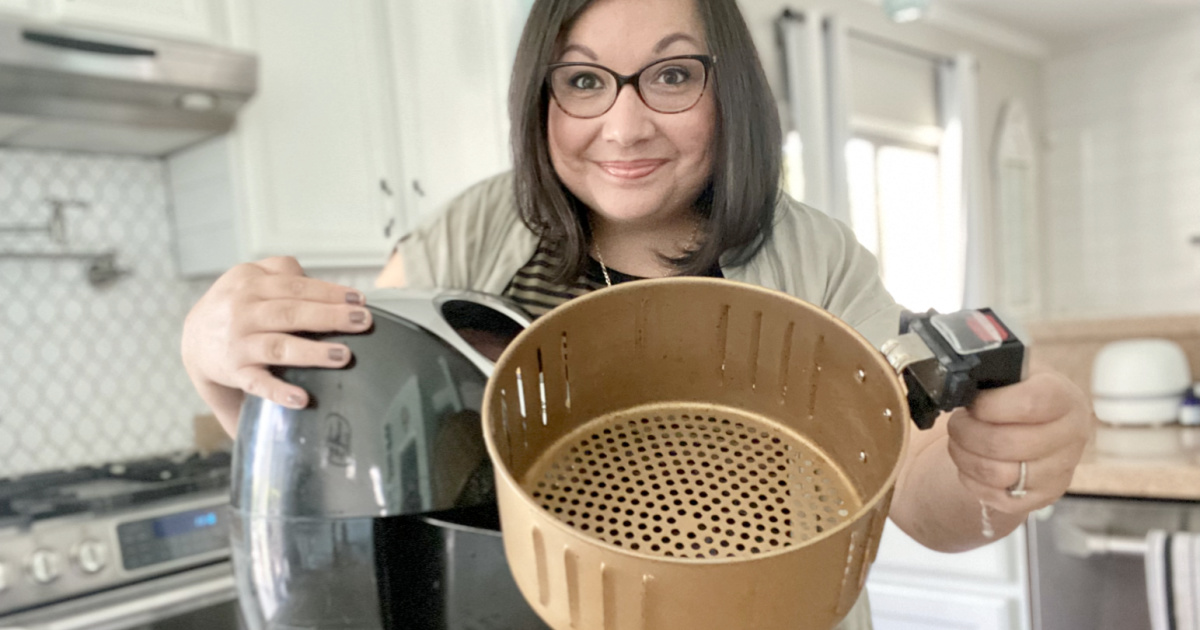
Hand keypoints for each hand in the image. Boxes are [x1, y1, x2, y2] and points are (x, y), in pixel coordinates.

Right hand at [181, 256, 372, 433]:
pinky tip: (301, 398)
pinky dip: (279, 392)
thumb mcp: (250, 277)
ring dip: (311, 352)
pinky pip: (258, 384)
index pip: (295, 286)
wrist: (194, 340)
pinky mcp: (235, 372)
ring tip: (343, 356)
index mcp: (250, 283)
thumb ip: (282, 270)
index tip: (359, 301)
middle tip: (363, 322)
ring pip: (277, 346)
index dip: (329, 293)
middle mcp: (242, 311)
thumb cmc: (237, 305)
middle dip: (329, 316)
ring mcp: (238, 343)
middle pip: (291, 312)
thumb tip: (321, 281)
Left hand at [946, 363, 1092, 512]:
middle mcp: (1072, 436)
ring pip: (998, 473)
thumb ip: (994, 374)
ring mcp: (1061, 471)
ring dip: (964, 456)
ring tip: (958, 442)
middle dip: (967, 432)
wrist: (1034, 425)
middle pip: (1007, 443)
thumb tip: (962, 380)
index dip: (991, 405)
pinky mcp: (1044, 497)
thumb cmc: (1017, 396)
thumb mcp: (1013, 375)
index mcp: (1065, 398)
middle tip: (956, 424)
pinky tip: (971, 463)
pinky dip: (973, 480)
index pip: (1031, 403)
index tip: (973, 404)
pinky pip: (997, 497)